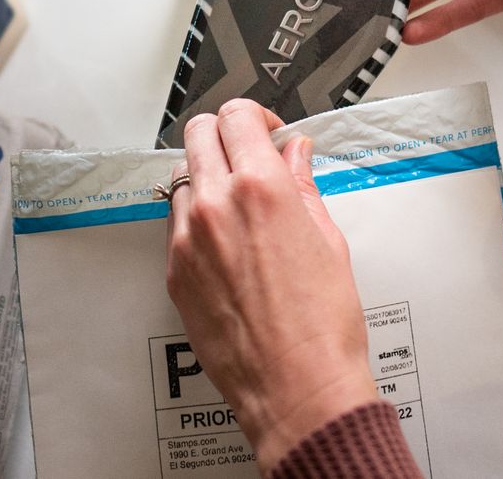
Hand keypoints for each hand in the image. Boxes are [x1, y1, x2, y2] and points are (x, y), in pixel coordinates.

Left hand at [165, 100, 377, 467]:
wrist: (296, 387)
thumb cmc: (321, 324)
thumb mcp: (327, 239)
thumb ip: (303, 185)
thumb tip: (295, 154)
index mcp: (262, 188)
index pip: (238, 115)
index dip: (256, 116)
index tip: (269, 132)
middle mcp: (216, 206)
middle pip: (199, 132)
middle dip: (226, 134)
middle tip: (250, 154)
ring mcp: (187, 240)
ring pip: (184, 177)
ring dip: (209, 177)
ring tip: (240, 205)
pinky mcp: (174, 273)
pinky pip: (177, 224)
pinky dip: (198, 218)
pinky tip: (228, 243)